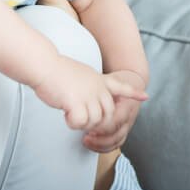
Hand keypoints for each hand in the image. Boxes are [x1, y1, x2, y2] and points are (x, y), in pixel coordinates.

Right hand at [34, 56, 148, 133]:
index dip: (133, 93)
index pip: (121, 86)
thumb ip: (88, 88)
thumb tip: (87, 102)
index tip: (145, 96)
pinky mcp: (79, 103)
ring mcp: (90, 95)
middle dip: (95, 122)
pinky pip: (80, 123)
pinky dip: (72, 123)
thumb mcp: (79, 75)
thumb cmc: (54, 72)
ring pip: (94, 122)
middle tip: (78, 116)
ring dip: (82, 122)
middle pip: (107, 115)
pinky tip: (65, 114)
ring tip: (70, 111)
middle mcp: (98, 88)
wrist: (44, 66)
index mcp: (99, 80)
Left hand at [81, 70, 146, 152]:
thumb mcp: (107, 80)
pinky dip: (104, 147)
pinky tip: (92, 144)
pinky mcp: (124, 130)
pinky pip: (116, 144)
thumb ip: (96, 89)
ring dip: (100, 143)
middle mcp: (129, 116)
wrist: (131, 83)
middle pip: (116, 132)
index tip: (87, 122)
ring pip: (117, 141)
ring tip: (86, 139)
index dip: (101, 124)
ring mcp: (127, 124)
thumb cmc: (118, 81)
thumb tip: (78, 97)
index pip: (116, 120)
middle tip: (85, 132)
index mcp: (126, 103)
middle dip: (99, 136)